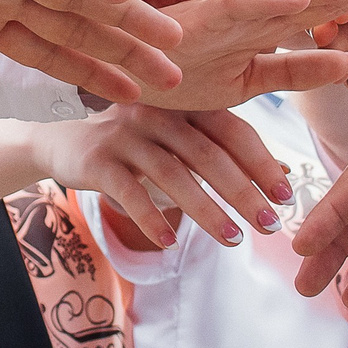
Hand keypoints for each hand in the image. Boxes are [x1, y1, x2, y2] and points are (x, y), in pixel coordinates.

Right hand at [37, 104, 290, 250]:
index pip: (232, 130)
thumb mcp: (179, 142)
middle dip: (242, 192)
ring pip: (173, 174)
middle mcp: (157, 113)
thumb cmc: (134, 145)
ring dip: (206, 211)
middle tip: (268, 224)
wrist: (62, 142)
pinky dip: (152, 218)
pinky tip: (171, 242)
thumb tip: (285, 173)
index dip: (261, 162)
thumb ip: (225, 152)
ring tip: (233, 240)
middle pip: (208, 154)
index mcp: (183, 105)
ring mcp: (125, 134)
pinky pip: (130, 192)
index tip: (285, 196)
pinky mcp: (97, 160)